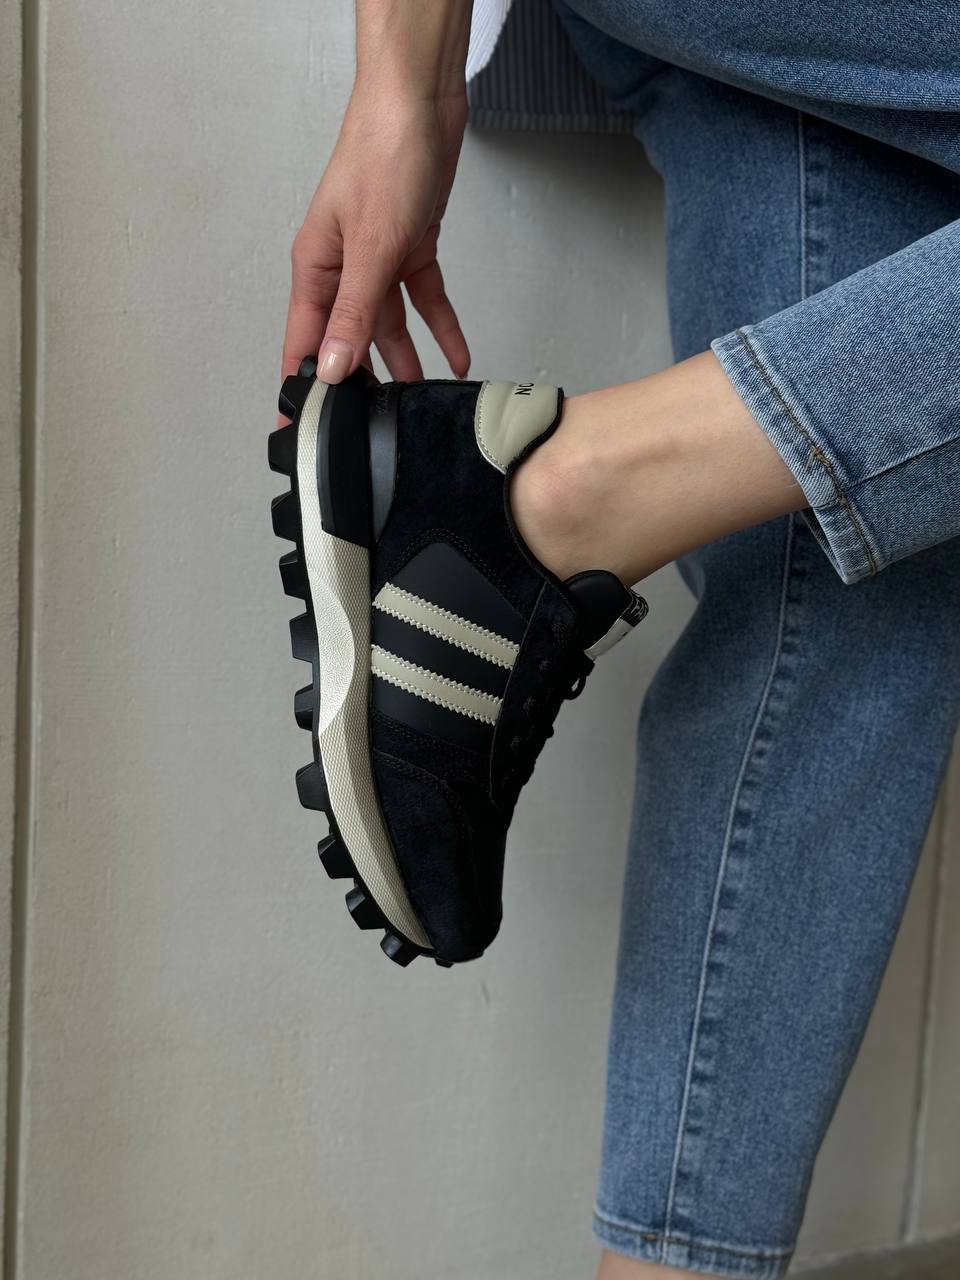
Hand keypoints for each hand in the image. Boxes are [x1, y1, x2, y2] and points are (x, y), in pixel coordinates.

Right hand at [280, 87, 469, 416]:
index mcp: (316, 268)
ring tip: (420, 401)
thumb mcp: (370, 249)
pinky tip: (455, 355)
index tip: (302, 428)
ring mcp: (378, 259)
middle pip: (349, 338)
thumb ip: (354, 314)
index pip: (303, 342)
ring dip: (406, 360)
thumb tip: (333, 367)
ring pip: (389, 325)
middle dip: (362, 379)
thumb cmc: (381, 155)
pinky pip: (424, 299)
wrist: (422, 104)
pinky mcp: (411, 247)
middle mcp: (343, 269)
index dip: (304, 386)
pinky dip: (440, 327)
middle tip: (374, 423)